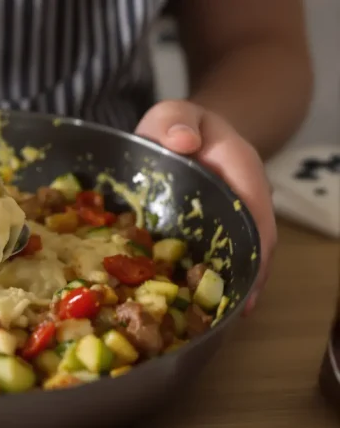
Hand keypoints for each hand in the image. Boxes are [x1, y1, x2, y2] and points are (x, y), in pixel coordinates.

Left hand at [135, 99, 276, 315]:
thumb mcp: (172, 113)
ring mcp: (236, 213)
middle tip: (233, 310)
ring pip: (244, 252)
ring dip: (236, 282)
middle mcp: (247, 194)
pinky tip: (204, 303)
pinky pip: (225, 253)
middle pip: (258, 239)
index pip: (256, 207)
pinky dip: (219, 276)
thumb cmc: (179, 124)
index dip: (255, 241)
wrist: (187, 128)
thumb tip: (183, 140)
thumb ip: (174, 120)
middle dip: (250, 274)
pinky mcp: (220, 227)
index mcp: (240, 166)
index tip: (249, 273)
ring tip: (221, 316)